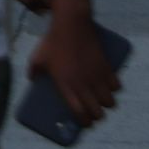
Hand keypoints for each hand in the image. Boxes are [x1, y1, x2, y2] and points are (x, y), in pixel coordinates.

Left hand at [37, 6, 120, 131]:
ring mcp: (96, 76)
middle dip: (97, 116)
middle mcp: (83, 84)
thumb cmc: (52, 42)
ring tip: (103, 101)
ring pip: (109, 101)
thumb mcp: (37, 58)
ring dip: (107, 104)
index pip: (78, 112)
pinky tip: (110, 87)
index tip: (85, 124)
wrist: (71, 25)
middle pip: (97, 111)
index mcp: (65, 85)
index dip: (84, 121)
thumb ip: (33, 71)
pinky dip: (115, 89)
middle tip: (95, 114)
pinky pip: (116, 85)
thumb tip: (32, 79)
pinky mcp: (106, 67)